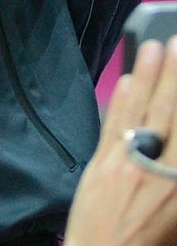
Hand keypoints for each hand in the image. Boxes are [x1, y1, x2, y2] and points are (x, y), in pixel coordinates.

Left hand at [64, 39, 176, 245]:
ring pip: (146, 113)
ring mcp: (132, 165)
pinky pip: (115, 126)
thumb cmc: (154, 241)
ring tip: (157, 47)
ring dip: (153, 76)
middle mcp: (164, 169)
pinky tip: (131, 79)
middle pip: (174, 113)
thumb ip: (176, 171)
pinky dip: (123, 100)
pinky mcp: (103, 166)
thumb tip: (171, 133)